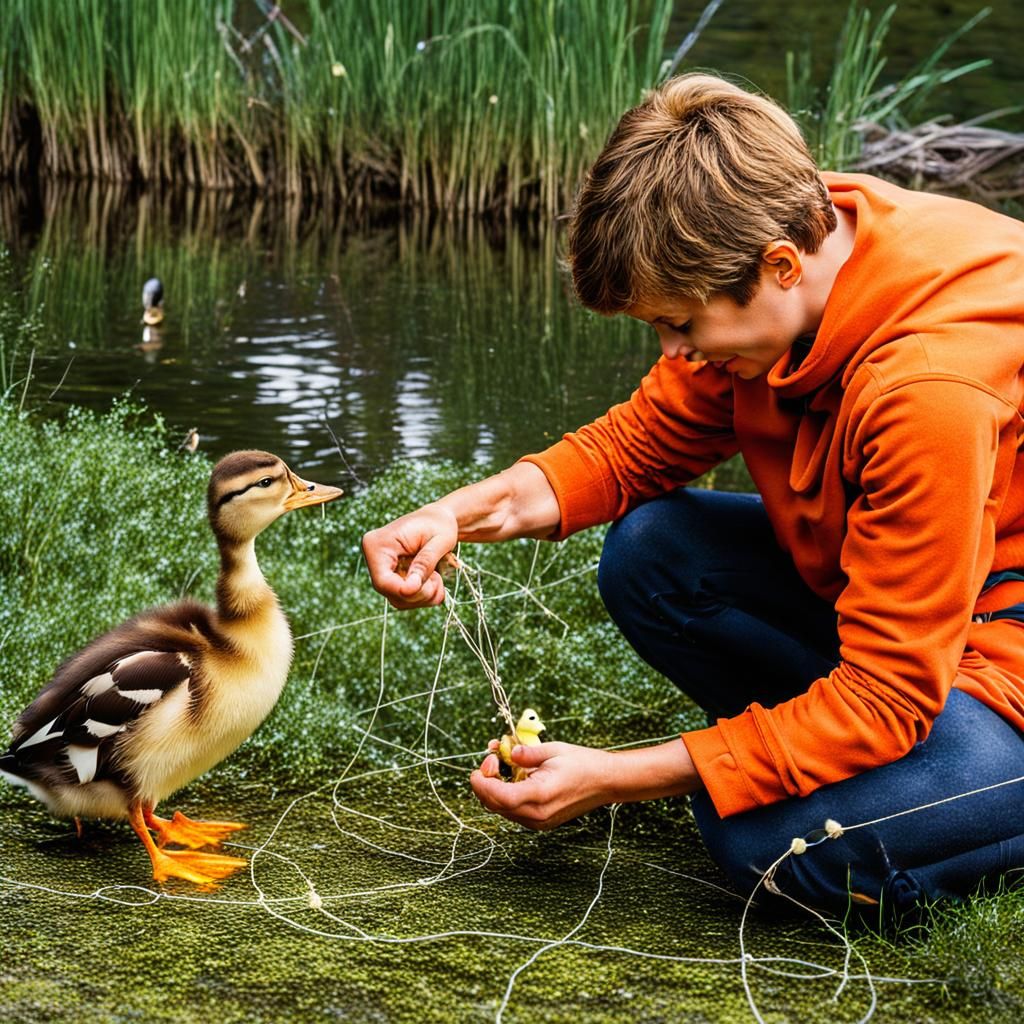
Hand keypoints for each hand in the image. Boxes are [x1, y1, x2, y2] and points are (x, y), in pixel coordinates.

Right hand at [361, 504, 458, 608]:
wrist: (438, 520)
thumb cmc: (439, 524)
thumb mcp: (439, 540)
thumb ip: (426, 561)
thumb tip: (412, 586)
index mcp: (378, 543)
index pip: (383, 580)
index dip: (406, 590)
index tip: (431, 586)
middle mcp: (374, 559)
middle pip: (391, 592)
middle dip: (420, 593)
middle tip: (439, 580)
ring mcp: (381, 571)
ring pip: (398, 600)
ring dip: (423, 596)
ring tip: (438, 578)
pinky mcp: (391, 579)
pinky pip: (404, 599)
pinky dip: (423, 597)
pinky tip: (433, 582)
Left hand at [470, 740, 616, 830]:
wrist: (606, 782)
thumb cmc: (583, 764)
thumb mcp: (553, 750)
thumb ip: (527, 754)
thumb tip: (508, 752)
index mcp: (540, 795)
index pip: (499, 797)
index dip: (482, 783)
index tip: (478, 767)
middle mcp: (537, 815)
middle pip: (496, 806)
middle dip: (486, 783)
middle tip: (492, 759)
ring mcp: (539, 822)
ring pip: (502, 810)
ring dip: (494, 789)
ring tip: (501, 765)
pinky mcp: (541, 822)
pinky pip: (514, 812)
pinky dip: (506, 795)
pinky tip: (512, 777)